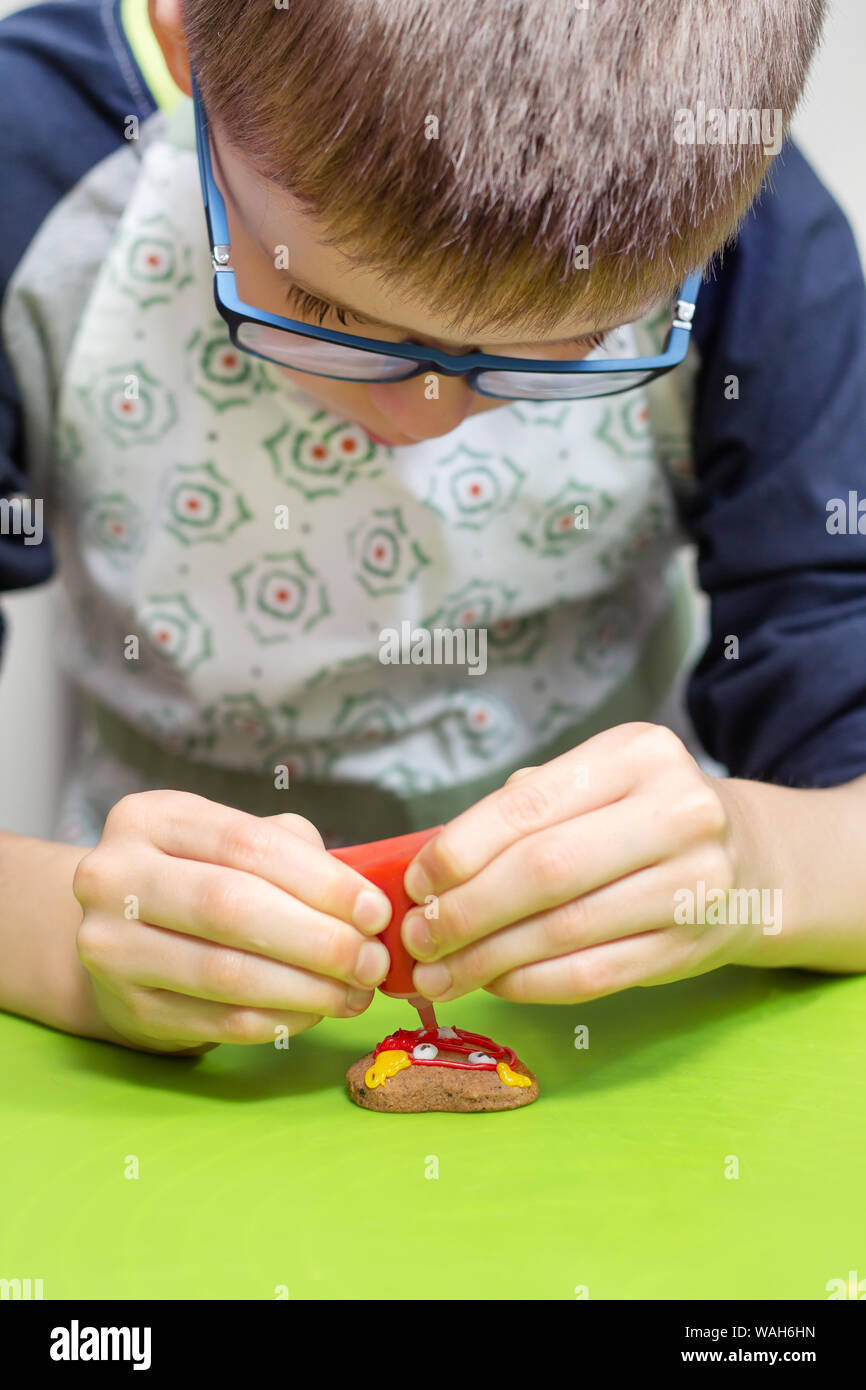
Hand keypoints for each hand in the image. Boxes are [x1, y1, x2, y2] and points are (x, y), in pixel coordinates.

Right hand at [73, 791, 391, 1052]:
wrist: (118, 936)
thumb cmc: (196, 879)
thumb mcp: (229, 842)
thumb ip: (292, 852)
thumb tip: (363, 897)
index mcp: (149, 818)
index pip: (248, 845)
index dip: (322, 881)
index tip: (375, 911)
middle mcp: (114, 877)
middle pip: (232, 907)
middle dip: (319, 938)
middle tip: (372, 960)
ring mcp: (112, 948)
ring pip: (226, 973)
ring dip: (307, 988)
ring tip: (355, 992)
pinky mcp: (130, 1009)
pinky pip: (220, 1022)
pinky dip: (280, 1019)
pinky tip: (316, 1010)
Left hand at [401, 723, 748, 1004]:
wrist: (750, 861)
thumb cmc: (641, 816)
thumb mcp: (595, 782)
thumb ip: (521, 810)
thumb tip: (430, 873)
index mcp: (639, 754)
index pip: (528, 804)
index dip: (460, 849)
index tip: (417, 883)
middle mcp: (677, 812)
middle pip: (544, 871)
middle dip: (465, 911)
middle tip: (419, 938)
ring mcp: (692, 883)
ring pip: (564, 931)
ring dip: (486, 959)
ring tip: (439, 973)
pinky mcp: (690, 946)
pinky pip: (592, 975)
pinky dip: (530, 983)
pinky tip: (493, 982)